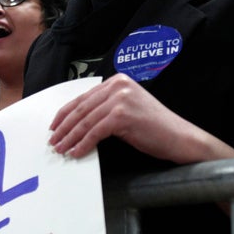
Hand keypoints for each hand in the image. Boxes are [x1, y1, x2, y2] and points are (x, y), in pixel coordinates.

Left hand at [48, 73, 233, 162]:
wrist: (179, 137)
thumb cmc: (154, 127)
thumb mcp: (127, 109)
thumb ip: (105, 108)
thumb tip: (78, 121)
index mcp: (117, 81)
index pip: (83, 97)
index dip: (64, 113)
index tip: (54, 126)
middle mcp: (117, 86)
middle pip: (81, 109)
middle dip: (64, 127)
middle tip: (53, 140)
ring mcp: (120, 99)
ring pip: (85, 121)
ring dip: (70, 137)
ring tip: (61, 149)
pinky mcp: (122, 115)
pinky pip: (95, 132)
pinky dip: (83, 144)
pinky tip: (76, 152)